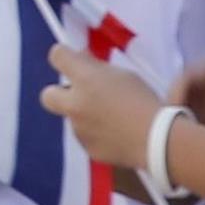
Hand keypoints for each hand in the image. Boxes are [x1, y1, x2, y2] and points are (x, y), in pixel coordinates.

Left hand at [41, 41, 163, 169]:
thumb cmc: (144, 100)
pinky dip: (96, 133)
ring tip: (113, 117)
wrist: (157, 140)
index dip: (63, 55)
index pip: (56, 56)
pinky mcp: (87, 148)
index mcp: (85, 80)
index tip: (72, 59)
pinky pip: (86, 136)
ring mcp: (78, 129)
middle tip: (80, 94)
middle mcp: (75, 104)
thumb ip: (97, 67)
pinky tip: (116, 134)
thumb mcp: (123, 74)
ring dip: (84, 114)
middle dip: (59, 93)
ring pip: (72, 117)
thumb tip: (81, 58)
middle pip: (47, 95)